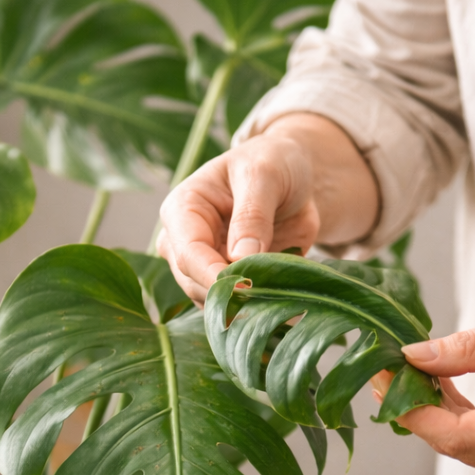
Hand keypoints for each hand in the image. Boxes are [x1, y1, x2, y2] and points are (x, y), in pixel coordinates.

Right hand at [157, 113, 378, 302]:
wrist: (291, 175)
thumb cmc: (272, 162)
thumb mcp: (264, 175)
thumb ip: (252, 215)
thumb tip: (240, 259)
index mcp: (183, 209)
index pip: (188, 254)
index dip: (214, 276)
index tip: (248, 289)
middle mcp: (184, 242)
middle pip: (195, 284)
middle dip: (231, 296)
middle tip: (272, 304)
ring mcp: (204, 265)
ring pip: (213, 302)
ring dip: (245, 308)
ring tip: (282, 309)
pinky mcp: (227, 282)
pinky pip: (236, 307)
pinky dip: (258, 312)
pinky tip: (284, 312)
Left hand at [372, 311, 474, 474]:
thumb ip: (472, 347)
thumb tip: (414, 355)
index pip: (455, 434)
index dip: (411, 409)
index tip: (382, 375)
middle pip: (450, 443)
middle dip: (413, 406)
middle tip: (388, 365)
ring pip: (458, 446)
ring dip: (429, 410)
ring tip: (413, 369)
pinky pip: (474, 445)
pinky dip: (450, 417)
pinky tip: (440, 385)